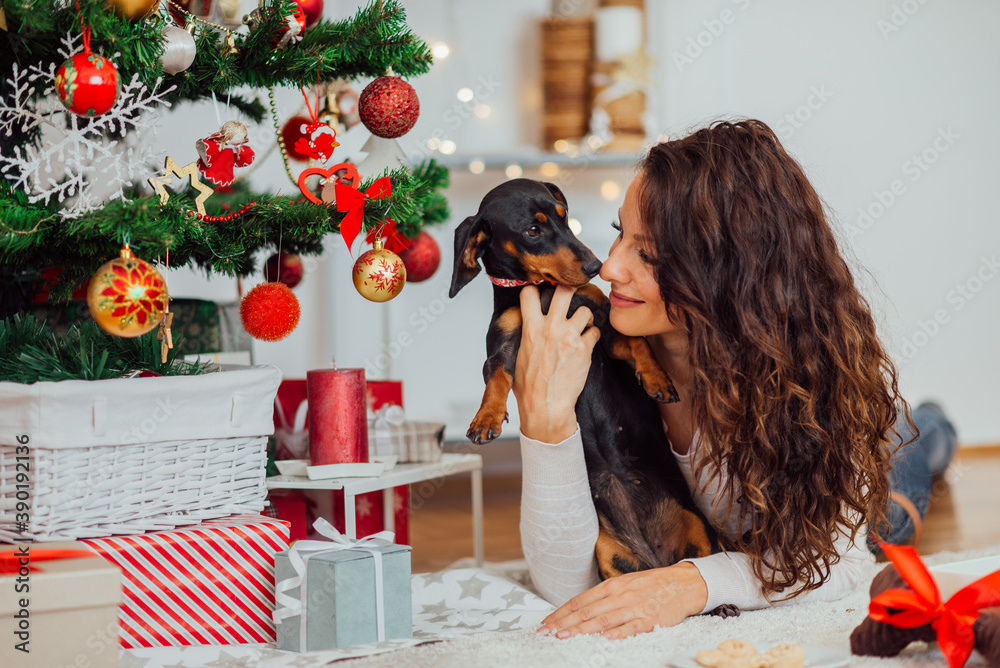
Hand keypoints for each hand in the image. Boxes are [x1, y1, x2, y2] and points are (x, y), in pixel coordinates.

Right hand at [513, 284, 599, 442]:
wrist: (545, 406)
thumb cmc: (530, 386)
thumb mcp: (520, 355)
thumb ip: (528, 334)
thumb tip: (530, 324)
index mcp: (531, 328)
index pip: (530, 293)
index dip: (536, 290)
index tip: (541, 292)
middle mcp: (551, 328)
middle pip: (564, 290)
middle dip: (569, 288)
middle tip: (570, 293)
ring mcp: (570, 337)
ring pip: (585, 310)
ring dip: (584, 317)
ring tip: (581, 325)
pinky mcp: (585, 348)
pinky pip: (595, 331)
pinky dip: (592, 335)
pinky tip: (585, 343)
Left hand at [537, 563, 707, 638]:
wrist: (682, 583)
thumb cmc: (651, 585)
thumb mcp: (624, 584)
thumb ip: (603, 596)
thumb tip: (580, 609)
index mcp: (612, 586)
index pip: (580, 601)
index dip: (561, 612)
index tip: (547, 622)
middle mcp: (620, 595)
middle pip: (586, 611)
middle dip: (564, 622)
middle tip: (547, 632)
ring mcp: (634, 608)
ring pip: (603, 620)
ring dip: (581, 630)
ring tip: (565, 636)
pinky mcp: (649, 620)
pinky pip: (630, 628)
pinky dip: (616, 634)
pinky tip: (603, 639)